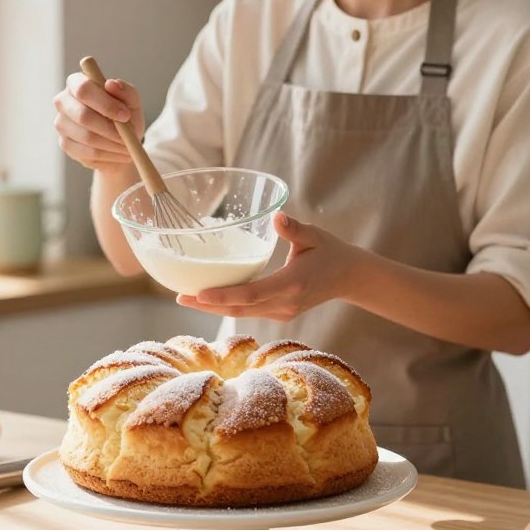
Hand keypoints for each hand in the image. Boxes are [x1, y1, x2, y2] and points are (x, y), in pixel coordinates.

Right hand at [53, 72, 144, 170]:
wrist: (121, 140)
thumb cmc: (124, 115)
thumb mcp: (131, 101)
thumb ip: (126, 91)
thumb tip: (112, 84)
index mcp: (77, 83)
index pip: (83, 89)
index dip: (105, 104)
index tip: (125, 115)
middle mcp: (63, 101)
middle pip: (82, 115)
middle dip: (110, 128)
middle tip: (129, 136)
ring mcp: (61, 124)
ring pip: (87, 137)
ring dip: (112, 144)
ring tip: (128, 146)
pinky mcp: (65, 144)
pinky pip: (88, 153)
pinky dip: (108, 155)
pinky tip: (118, 153)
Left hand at [177, 212, 358, 320]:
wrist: (350, 277)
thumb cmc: (331, 251)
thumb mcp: (315, 235)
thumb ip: (294, 228)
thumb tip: (276, 216)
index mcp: (291, 284)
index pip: (251, 294)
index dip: (224, 296)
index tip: (199, 293)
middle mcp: (285, 303)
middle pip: (240, 309)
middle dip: (208, 305)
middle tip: (180, 297)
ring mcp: (282, 312)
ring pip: (242, 313)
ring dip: (214, 308)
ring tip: (187, 298)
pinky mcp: (280, 313)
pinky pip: (249, 311)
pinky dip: (228, 306)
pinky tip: (209, 299)